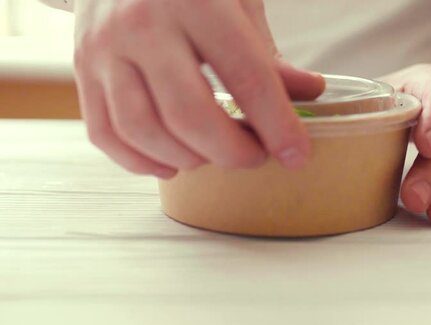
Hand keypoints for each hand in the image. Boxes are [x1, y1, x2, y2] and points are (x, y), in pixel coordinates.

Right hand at [73, 0, 324, 177]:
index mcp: (196, 1)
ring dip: (187, 159)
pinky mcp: (82, 71)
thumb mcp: (236, 2)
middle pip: (190, 115)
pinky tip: (171, 162)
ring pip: (144, 131)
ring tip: (212, 155)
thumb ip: (266, 53)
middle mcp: (144, 23)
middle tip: (254, 156)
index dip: (277, 125)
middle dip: (232, 152)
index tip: (297, 155)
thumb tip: (308, 92)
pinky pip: (107, 134)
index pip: (246, 76)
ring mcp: (105, 49)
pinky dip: (141, 161)